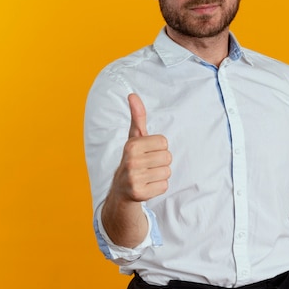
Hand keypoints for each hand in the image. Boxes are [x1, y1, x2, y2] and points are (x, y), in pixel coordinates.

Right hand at [102, 94, 171, 246]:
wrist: (121, 190)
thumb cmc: (133, 159)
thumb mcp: (134, 137)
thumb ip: (137, 116)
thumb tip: (132, 94)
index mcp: (131, 145)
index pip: (164, 142)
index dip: (158, 148)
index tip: (147, 153)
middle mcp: (130, 161)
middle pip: (168, 157)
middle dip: (160, 162)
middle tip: (147, 166)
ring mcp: (134, 179)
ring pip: (167, 172)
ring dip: (160, 175)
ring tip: (147, 175)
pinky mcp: (139, 194)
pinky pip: (164, 186)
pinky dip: (158, 187)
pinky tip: (147, 186)